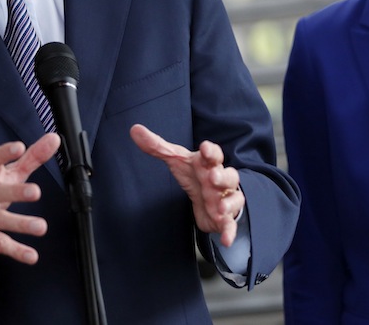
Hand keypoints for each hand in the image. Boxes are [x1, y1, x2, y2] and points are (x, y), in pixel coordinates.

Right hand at [0, 132, 59, 264]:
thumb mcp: (10, 173)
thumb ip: (32, 157)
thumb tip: (54, 138)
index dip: (4, 153)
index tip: (19, 147)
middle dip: (14, 192)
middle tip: (36, 191)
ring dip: (20, 223)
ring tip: (41, 227)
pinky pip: (0, 244)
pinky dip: (16, 251)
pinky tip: (32, 256)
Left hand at [129, 124, 243, 246]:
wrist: (210, 196)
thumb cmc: (194, 173)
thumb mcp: (176, 160)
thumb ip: (157, 146)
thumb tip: (134, 129)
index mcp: (208, 164)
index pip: (213, 154)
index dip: (210, 151)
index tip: (205, 148)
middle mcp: (220, 180)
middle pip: (229, 175)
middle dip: (222, 177)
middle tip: (213, 178)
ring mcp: (225, 198)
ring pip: (234, 198)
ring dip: (228, 202)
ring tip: (219, 207)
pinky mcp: (225, 218)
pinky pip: (231, 225)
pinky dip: (230, 231)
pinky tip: (226, 240)